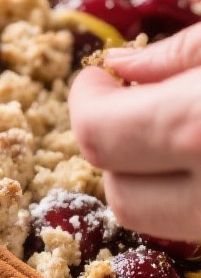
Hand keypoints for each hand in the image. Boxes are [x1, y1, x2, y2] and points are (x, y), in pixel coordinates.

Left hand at [69, 26, 200, 240]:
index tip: (99, 78)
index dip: (87, 102)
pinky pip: (194, 223)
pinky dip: (187, 192)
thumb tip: (123, 68)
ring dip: (149, 177)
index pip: (98, 135)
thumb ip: (177, 54)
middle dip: (114, 148)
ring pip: (158, 221)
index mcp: (197, 128)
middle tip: (138, 105)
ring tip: (179, 128)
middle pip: (120, 194)